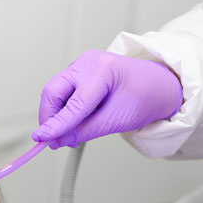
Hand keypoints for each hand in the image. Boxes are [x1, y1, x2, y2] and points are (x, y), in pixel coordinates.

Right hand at [32, 50, 182, 148]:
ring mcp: (82, 65)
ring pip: (54, 92)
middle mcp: (88, 62)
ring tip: (68, 133)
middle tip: (51, 139)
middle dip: (49, 117)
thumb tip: (58, 140)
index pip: (73, 104)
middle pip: (53, 90)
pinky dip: (63, 110)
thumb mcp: (117, 120)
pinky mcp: (78, 72)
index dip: (56, 125)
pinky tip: (72, 121)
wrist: (159, 86)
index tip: (42, 139)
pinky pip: (61, 92)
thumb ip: (85, 131)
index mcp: (103, 70)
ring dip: (56, 115)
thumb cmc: (146, 97)